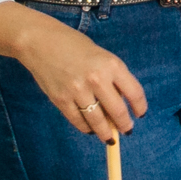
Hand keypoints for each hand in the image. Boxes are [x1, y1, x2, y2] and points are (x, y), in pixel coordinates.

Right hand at [15, 17, 147, 141]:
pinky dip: (86, 128)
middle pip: (118, 111)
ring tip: (109, 137)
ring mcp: (78, 91)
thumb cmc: (74, 45)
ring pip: (97, 121)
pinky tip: (90, 129)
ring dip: (105, 133)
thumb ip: (112, 76)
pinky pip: (77, 120)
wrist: (41, 42)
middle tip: (126, 130)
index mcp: (112, 65)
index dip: (140, 107)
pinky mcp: (61, 100)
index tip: (139, 114)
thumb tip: (121, 103)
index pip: (134, 93)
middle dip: (124, 125)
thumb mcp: (102, 56)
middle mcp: (97, 79)